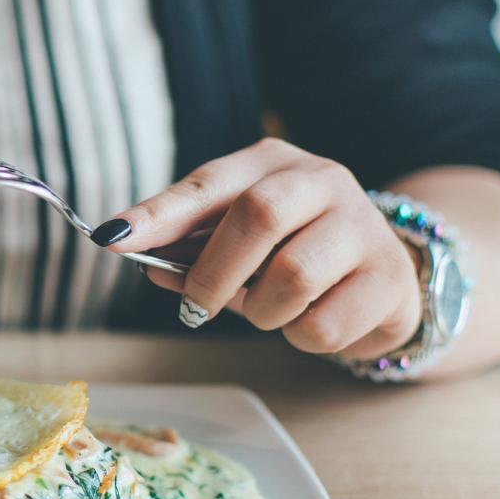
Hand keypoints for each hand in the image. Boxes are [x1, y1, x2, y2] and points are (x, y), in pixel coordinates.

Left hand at [91, 138, 420, 358]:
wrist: (387, 274)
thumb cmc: (294, 250)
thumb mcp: (240, 239)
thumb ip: (191, 247)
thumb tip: (136, 256)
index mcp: (273, 162)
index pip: (207, 183)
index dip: (157, 214)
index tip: (111, 239)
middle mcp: (323, 180)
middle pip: (257, 214)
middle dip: (212, 272)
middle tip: (194, 309)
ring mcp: (362, 226)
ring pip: (291, 276)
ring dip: (261, 311)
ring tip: (267, 310)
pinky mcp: (387, 279)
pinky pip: (322, 324)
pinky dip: (299, 336)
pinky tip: (308, 321)